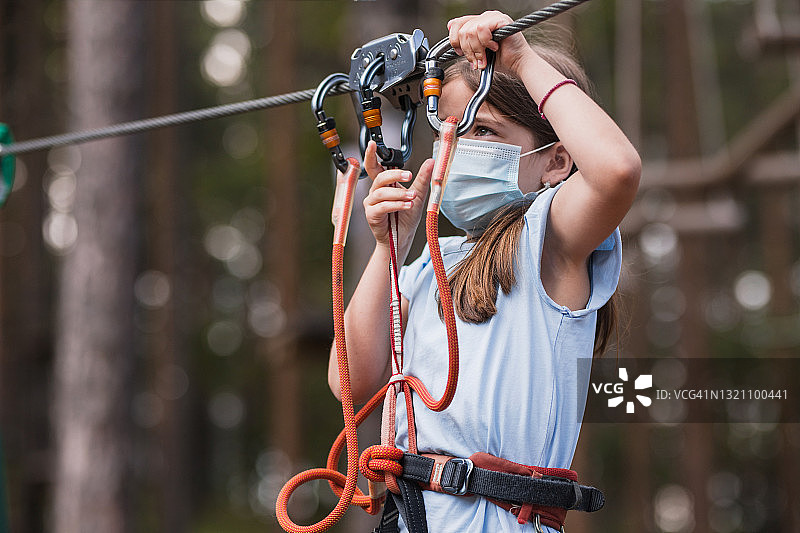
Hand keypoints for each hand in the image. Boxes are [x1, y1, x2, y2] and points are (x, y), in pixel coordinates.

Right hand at [362, 141, 432, 257]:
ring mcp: (371, 204)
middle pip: (380, 177)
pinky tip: (407, 205)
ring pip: (381, 193)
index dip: (371, 155)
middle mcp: (375, 192)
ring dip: (399, 194)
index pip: (374, 166)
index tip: (373, 144)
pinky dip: (396, 205)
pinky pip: (381, 207)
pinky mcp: (371, 215)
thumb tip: (431, 161)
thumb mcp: (418, 194)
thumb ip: (423, 178)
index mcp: (384, 184)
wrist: (403, 237)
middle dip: (395, 175)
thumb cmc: (407, 217)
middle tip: (409, 175)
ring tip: (412, 197)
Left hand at [447, 10, 530, 74]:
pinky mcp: (501, 19)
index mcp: (479, 22)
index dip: (454, 39)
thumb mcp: (478, 53)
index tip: (459, 52)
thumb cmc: (501, 59)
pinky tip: (494, 47)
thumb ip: (467, 45)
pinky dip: (485, 42)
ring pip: (471, 30)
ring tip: (485, 56)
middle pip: (462, 30)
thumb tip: (454, 44)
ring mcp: (493, 16)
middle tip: (476, 60)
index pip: (457, 23)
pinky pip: (482, 29)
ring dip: (477, 49)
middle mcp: (486, 17)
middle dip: (467, 49)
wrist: (517, 64)